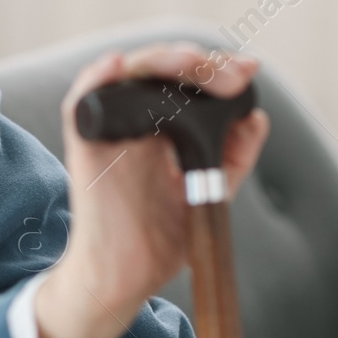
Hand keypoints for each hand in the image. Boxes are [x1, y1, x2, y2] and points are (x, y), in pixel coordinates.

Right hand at [33, 42, 269, 337]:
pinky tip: (117, 65)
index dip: (213, 69)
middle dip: (198, 63)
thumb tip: (256, 118)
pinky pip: (81, 102)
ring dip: (158, 60)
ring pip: (124, 74)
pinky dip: (96, 78)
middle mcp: (132, 123)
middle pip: (157, 69)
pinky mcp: (85, 146)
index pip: (181, 80)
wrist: (128, 277)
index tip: (247, 71)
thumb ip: (233, 156)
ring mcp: (108, 131)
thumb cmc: (159, 240)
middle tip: (232, 76)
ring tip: (191, 63)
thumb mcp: (207, 190)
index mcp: (159, 128)